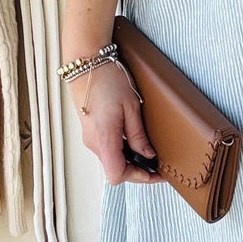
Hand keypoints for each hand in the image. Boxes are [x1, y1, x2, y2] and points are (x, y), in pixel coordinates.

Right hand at [75, 60, 158, 183]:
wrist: (86, 64)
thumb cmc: (108, 80)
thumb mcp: (131, 107)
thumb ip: (138, 135)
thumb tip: (147, 155)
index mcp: (104, 139)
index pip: (117, 175)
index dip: (138, 177)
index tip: (155, 172)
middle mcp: (93, 143)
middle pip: (115, 171)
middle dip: (136, 171)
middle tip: (156, 165)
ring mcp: (90, 138)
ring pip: (111, 160)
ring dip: (129, 161)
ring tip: (147, 152)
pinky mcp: (90, 131)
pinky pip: (106, 149)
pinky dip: (120, 151)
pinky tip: (133, 142)